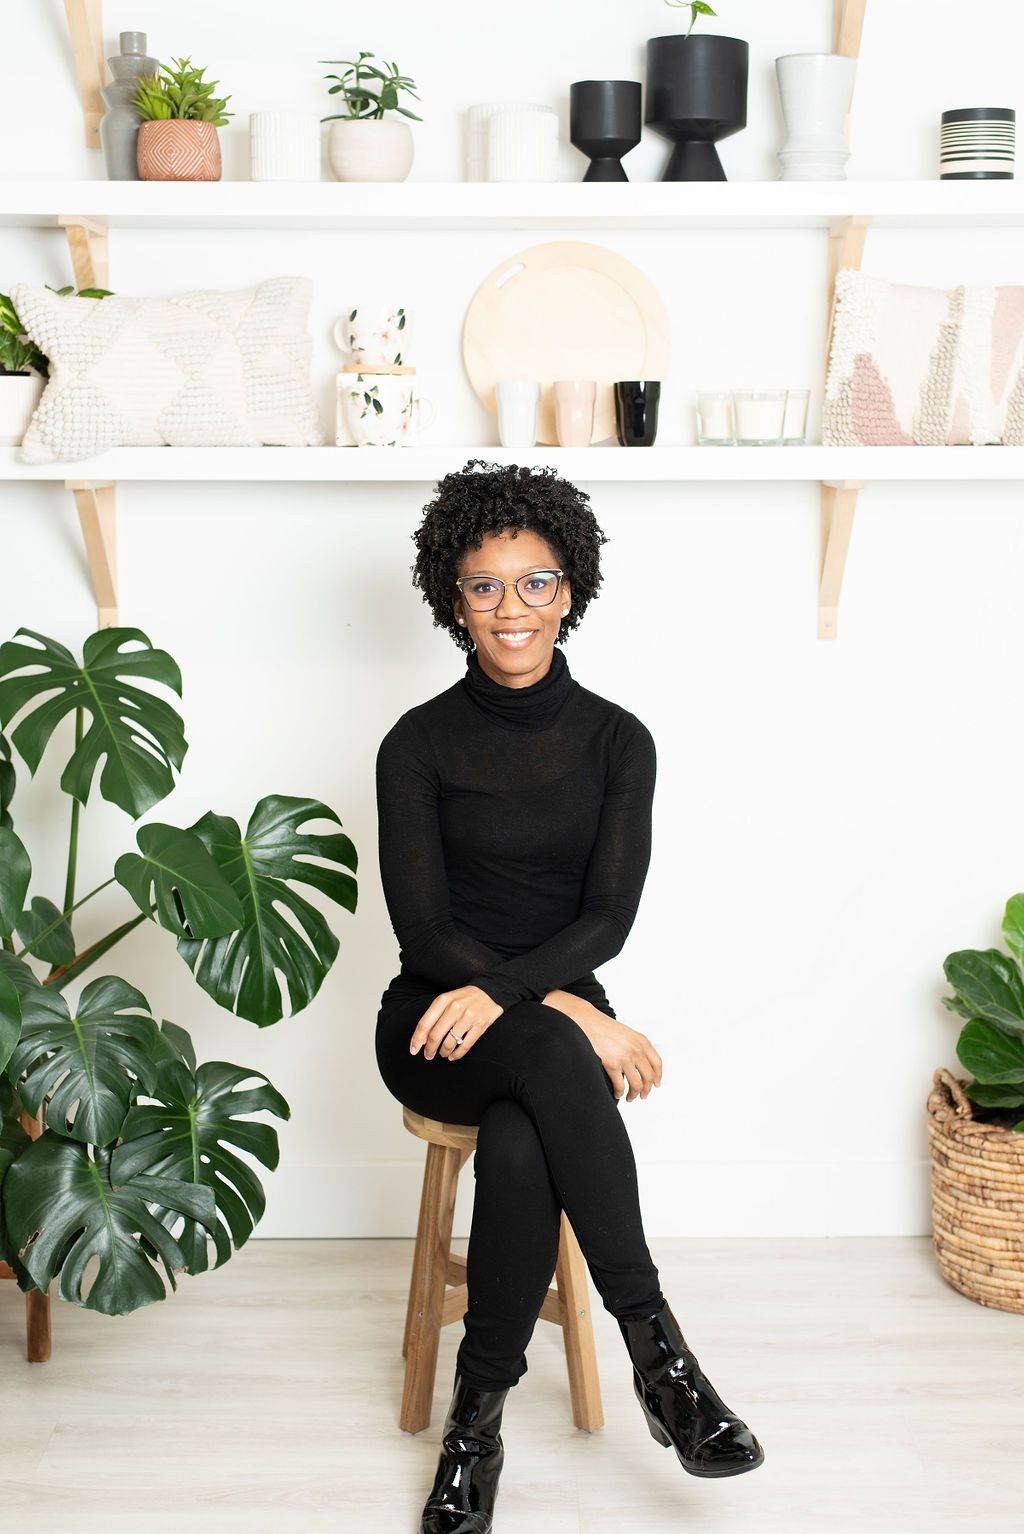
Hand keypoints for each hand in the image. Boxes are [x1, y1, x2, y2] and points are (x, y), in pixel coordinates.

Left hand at [409, 985, 503, 1061]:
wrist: (491, 991)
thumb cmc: (464, 998)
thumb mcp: (447, 1000)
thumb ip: (434, 1016)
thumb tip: (422, 1039)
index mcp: (443, 1000)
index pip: (424, 1024)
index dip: (417, 1039)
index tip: (413, 1050)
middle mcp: (455, 1008)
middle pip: (435, 1035)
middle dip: (429, 1049)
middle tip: (428, 1055)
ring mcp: (468, 1016)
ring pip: (449, 1042)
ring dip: (443, 1052)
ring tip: (443, 1053)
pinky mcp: (480, 1025)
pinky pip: (465, 1045)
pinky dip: (457, 1054)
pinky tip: (453, 1056)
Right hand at [543, 990, 661, 1102]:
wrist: (589, 1022)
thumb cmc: (606, 1028)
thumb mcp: (628, 1033)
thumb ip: (638, 1047)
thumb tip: (643, 1065)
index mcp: (642, 1042)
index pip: (657, 1064)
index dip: (658, 1077)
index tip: (656, 1084)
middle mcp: (637, 1050)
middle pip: (649, 1077)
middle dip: (646, 1090)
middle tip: (643, 1096)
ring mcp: (625, 1058)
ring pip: (637, 1085)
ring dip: (634, 1095)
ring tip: (630, 1098)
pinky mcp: (612, 1064)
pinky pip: (620, 1085)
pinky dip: (619, 1093)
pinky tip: (617, 1094)